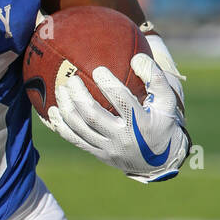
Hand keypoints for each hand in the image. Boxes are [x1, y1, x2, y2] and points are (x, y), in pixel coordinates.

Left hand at [46, 53, 188, 181]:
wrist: (159, 161)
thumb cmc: (162, 122)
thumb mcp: (168, 101)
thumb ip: (155, 78)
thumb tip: (136, 58)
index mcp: (141, 123)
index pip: (122, 102)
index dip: (109, 85)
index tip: (98, 69)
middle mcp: (122, 138)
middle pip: (93, 116)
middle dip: (79, 96)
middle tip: (71, 79)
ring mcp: (108, 148)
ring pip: (80, 128)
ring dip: (66, 108)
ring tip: (60, 90)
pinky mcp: (98, 154)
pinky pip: (75, 140)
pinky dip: (61, 126)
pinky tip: (51, 111)